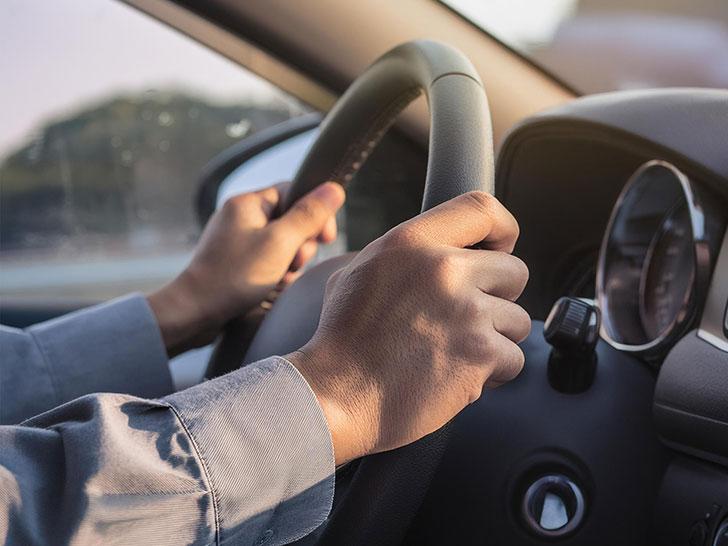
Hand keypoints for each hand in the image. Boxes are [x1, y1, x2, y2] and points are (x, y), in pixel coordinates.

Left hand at [148, 182, 344, 355]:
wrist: (194, 312)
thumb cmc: (234, 276)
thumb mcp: (281, 242)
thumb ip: (309, 215)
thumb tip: (333, 189)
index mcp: (248, 202)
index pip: (295, 191)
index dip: (315, 212)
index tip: (326, 237)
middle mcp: (241, 217)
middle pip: (291, 219)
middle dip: (301, 244)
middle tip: (294, 262)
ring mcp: (237, 240)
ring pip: (282, 244)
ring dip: (290, 262)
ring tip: (279, 278)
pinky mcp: (236, 262)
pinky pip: (269, 261)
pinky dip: (276, 274)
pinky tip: (271, 287)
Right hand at [286, 192, 529, 465]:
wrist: (334, 396)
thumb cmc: (341, 342)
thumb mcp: (358, 274)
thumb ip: (405, 256)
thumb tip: (438, 253)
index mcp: (411, 243)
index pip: (481, 208)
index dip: (503, 229)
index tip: (501, 249)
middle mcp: (443, 269)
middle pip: (514, 270)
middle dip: (498, 298)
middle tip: (468, 319)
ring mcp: (465, 312)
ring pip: (518, 320)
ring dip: (495, 340)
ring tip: (455, 353)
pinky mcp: (479, 354)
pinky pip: (513, 358)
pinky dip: (493, 374)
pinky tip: (457, 378)